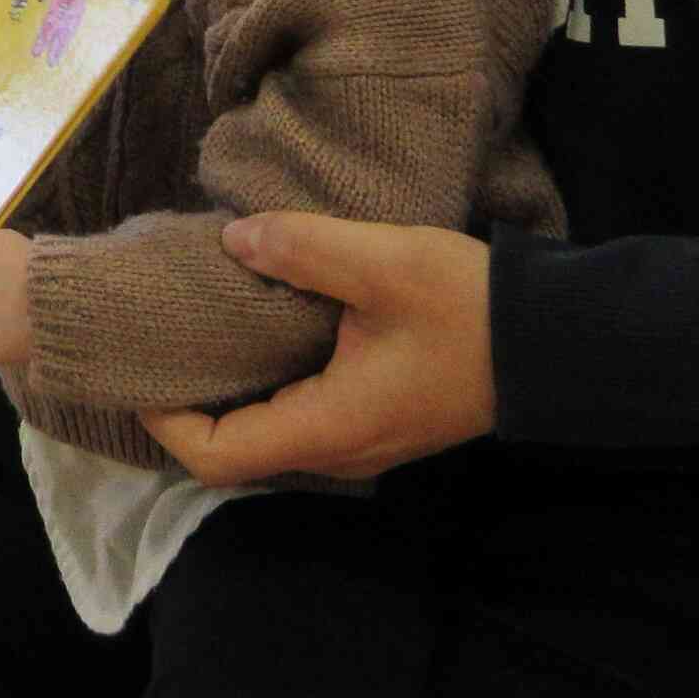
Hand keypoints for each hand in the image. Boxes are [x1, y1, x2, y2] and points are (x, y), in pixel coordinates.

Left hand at [139, 214, 494, 487]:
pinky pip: (301, 418)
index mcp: (331, 426)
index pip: (220, 456)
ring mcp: (364, 442)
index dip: (166, 422)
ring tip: (197, 333)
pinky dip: (266, 387)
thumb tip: (233, 240)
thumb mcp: (385, 263)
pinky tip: (258, 332)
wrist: (559, 342)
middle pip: (238, 452)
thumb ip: (304, 250)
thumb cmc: (470, 307)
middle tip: (157, 343)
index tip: (139, 370)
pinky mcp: (380, 419)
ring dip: (230, 395)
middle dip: (189, 407)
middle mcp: (340, 450)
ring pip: (271, 436)